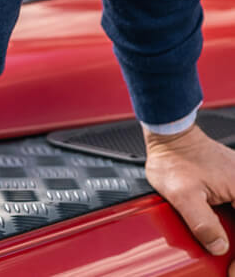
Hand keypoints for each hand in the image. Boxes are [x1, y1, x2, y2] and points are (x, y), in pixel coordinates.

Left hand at [145, 122, 234, 272]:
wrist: (167, 133)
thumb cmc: (173, 157)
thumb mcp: (182, 194)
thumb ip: (202, 223)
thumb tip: (219, 247)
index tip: (232, 271)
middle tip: (232, 267)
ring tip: (228, 253)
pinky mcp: (232, 183)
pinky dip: (232, 225)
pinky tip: (224, 234)